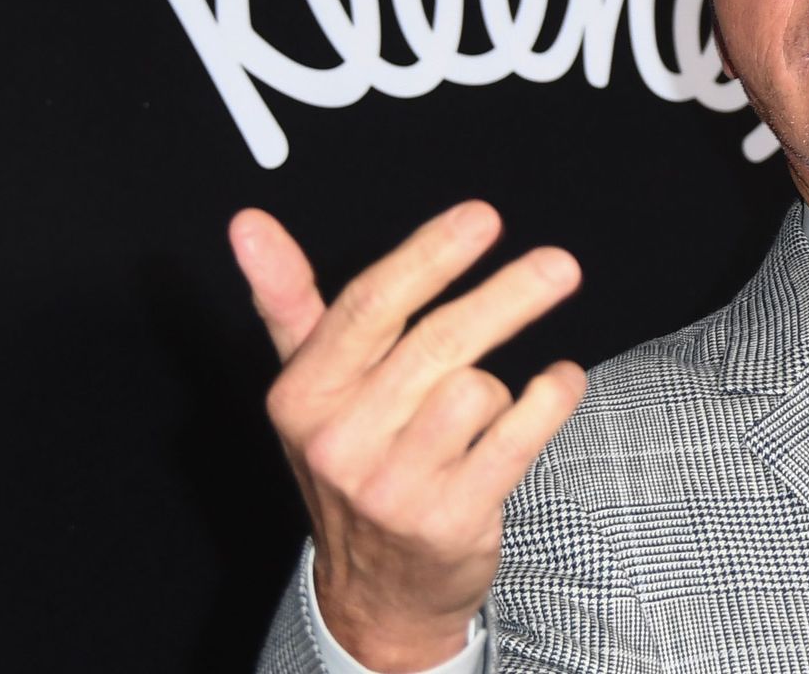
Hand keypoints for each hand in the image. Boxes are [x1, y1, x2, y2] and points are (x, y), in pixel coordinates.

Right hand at [232, 201, 586, 671]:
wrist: (376, 591)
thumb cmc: (352, 462)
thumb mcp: (308, 387)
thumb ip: (287, 300)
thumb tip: (248, 222)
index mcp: (304, 396)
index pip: (368, 307)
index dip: (429, 256)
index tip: (480, 217)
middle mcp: (341, 441)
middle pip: (438, 343)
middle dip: (507, 297)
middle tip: (560, 266)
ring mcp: (395, 486)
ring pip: (477, 390)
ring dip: (501, 384)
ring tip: (493, 398)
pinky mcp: (449, 519)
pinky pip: (518, 438)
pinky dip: (548, 401)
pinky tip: (558, 381)